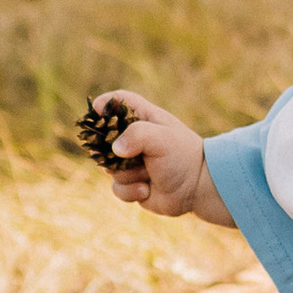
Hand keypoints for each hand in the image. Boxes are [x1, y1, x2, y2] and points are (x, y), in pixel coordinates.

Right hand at [91, 91, 231, 226]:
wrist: (199, 189)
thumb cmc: (183, 156)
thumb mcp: (162, 138)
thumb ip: (137, 135)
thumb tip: (114, 149)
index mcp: (145, 119)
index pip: (120, 102)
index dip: (105, 104)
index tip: (94, 112)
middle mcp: (136, 139)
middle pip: (104, 138)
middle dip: (109, 151)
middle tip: (120, 155)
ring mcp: (132, 162)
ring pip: (109, 167)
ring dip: (126, 174)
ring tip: (147, 175)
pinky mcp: (132, 183)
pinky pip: (117, 188)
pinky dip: (130, 191)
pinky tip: (147, 190)